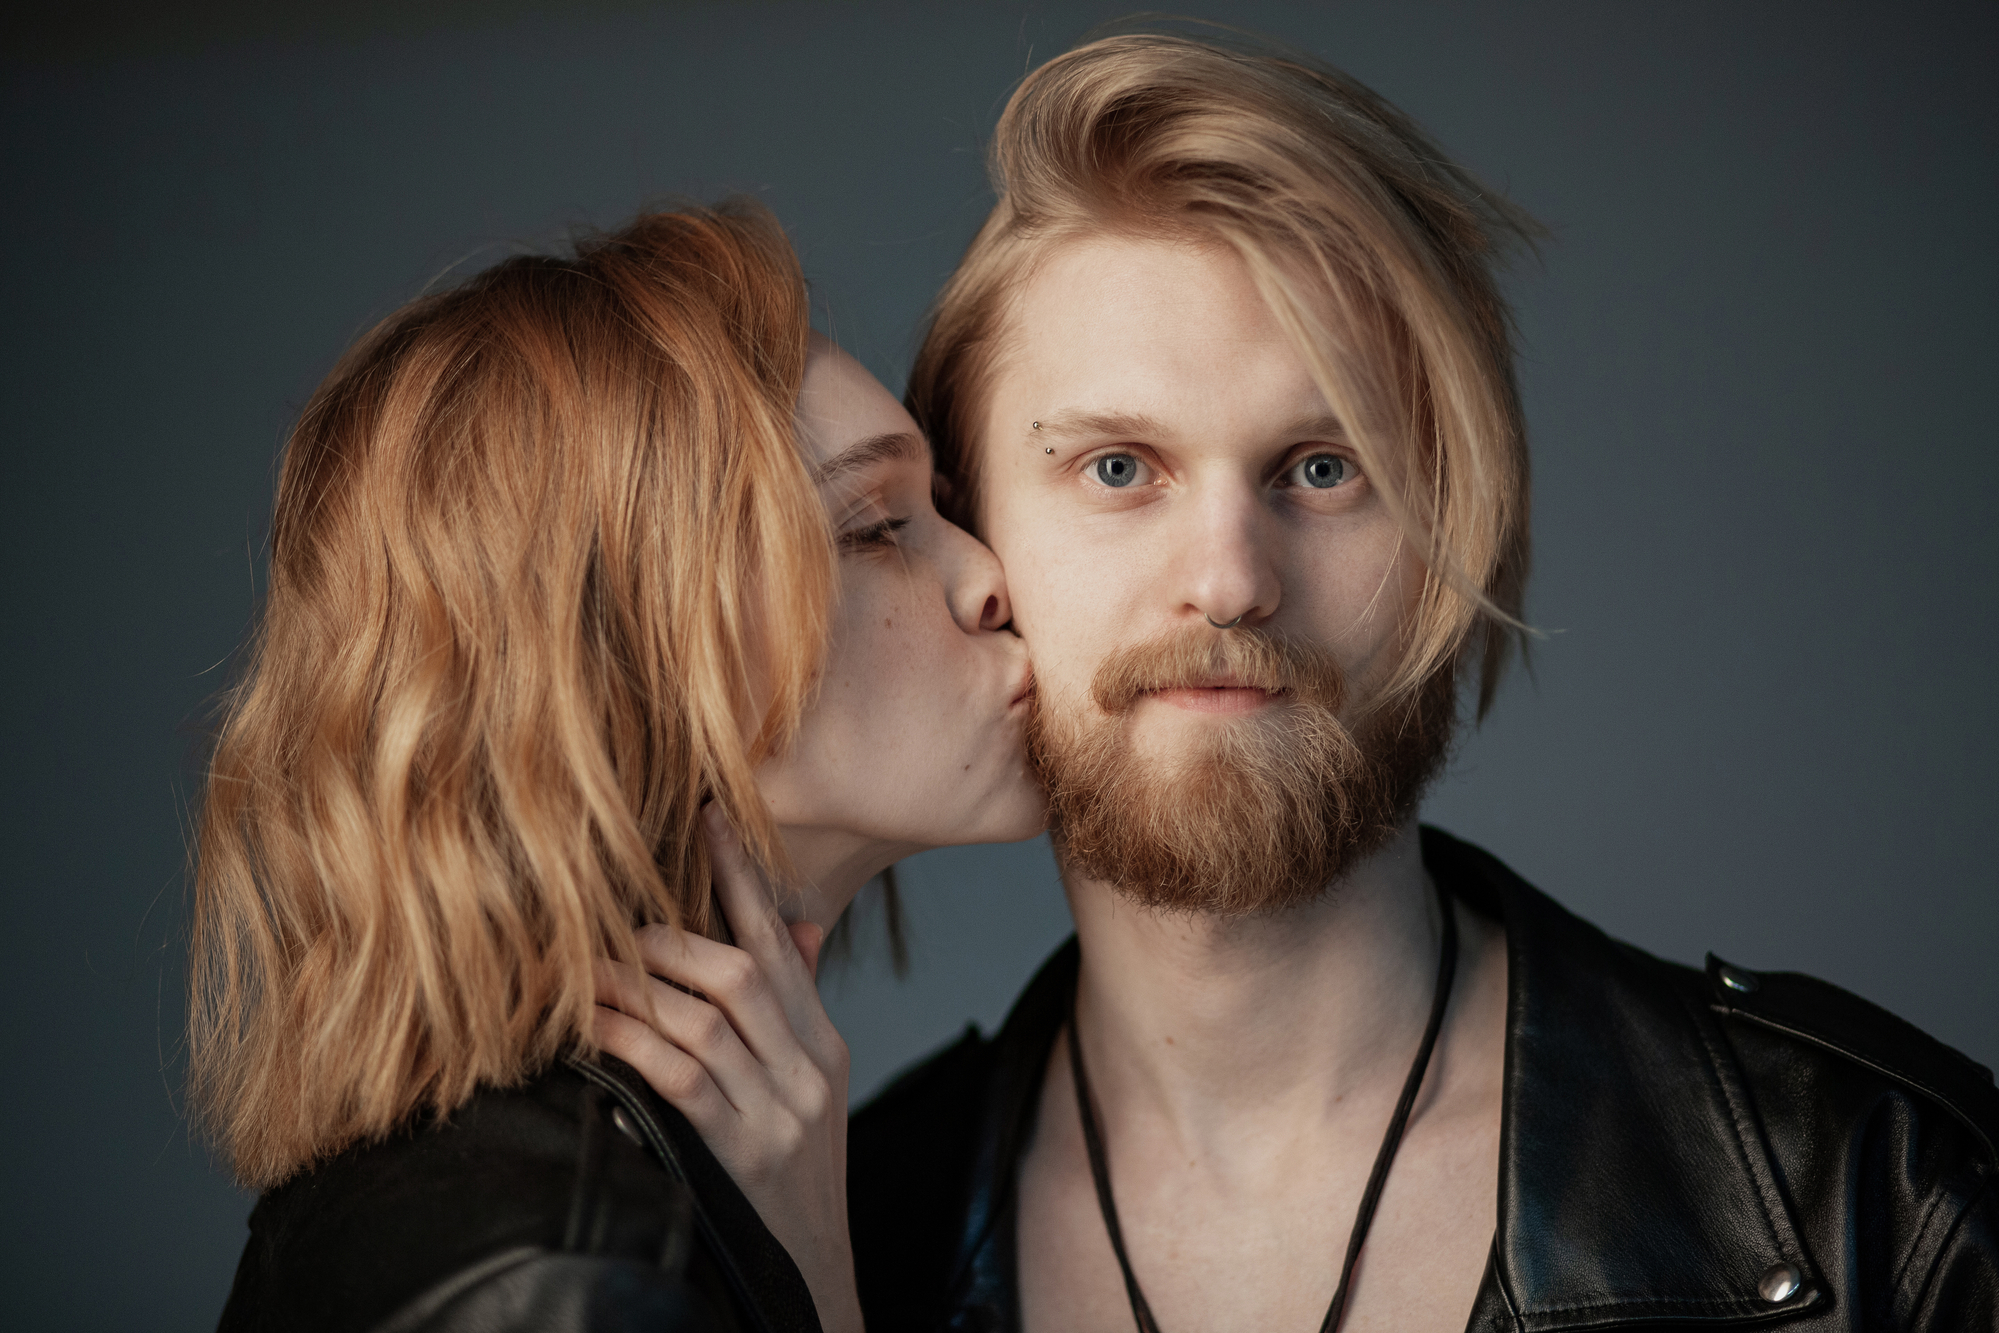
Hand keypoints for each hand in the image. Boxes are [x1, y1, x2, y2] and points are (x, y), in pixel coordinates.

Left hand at [593, 806, 860, 1332]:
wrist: (810, 1277)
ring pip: (701, 1015)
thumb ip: (796, 1005)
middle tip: (610, 923)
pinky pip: (675, 1074)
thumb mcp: (811, 1089)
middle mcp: (806, 1069)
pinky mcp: (736, 1149)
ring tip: (583, 968)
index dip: (742, 877)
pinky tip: (593, 1026)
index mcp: (822, 1046)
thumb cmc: (794, 1181)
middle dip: (668, 938)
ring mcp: (775, 1111)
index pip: (780, 944)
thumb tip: (796, 928)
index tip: (708, 817)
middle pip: (736, 970)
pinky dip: (630, 1040)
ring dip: (634, 984)